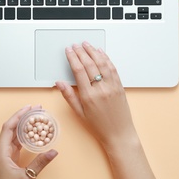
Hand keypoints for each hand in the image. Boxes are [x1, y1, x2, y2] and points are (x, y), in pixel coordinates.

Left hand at [0, 105, 57, 178]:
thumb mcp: (27, 176)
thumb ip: (40, 162)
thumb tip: (53, 151)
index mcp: (1, 151)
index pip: (9, 127)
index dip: (18, 115)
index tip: (28, 108)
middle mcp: (1, 150)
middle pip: (11, 128)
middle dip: (22, 117)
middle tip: (35, 110)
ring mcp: (4, 153)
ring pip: (13, 134)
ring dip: (23, 126)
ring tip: (35, 118)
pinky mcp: (8, 158)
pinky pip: (15, 142)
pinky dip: (23, 136)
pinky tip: (32, 133)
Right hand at [56, 42, 173, 178]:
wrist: (119, 134)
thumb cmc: (98, 126)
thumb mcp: (79, 113)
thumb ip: (69, 96)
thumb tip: (59, 83)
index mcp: (88, 96)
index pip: (79, 70)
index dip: (73, 58)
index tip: (68, 50)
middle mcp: (101, 88)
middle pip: (89, 64)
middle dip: (81, 52)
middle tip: (76, 45)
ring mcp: (112, 86)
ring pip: (102, 63)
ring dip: (94, 52)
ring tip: (87, 45)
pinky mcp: (120, 86)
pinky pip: (112, 68)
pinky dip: (106, 58)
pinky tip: (101, 53)